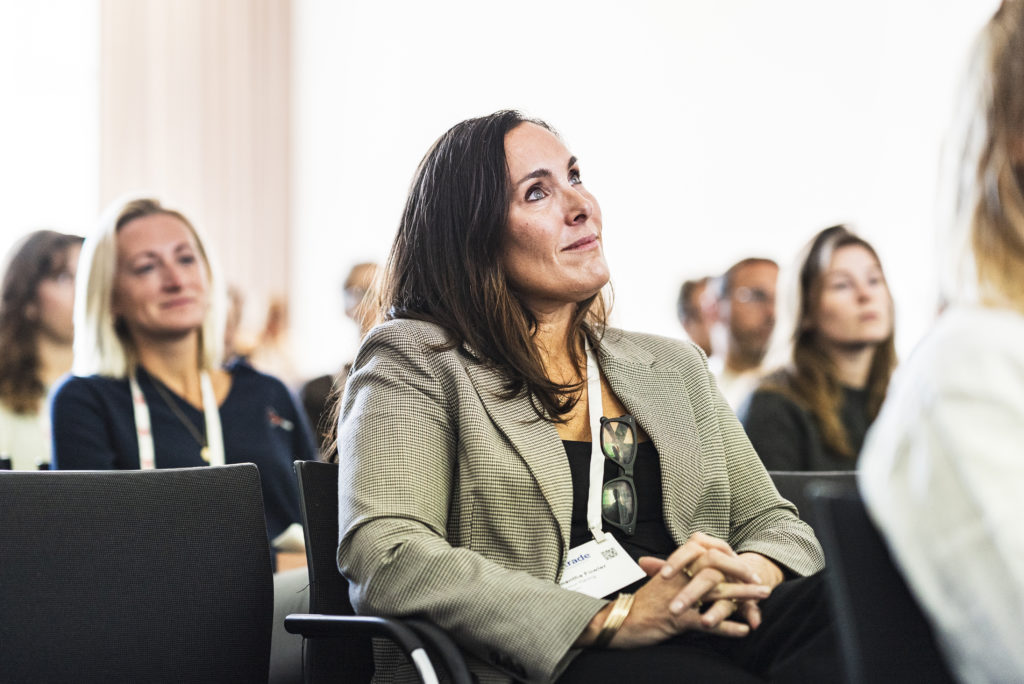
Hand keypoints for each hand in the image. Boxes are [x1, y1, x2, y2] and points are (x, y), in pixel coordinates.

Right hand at [574, 536, 772, 648]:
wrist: (616, 622)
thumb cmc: (637, 607)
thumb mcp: (657, 587)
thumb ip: (675, 578)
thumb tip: (690, 575)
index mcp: (674, 570)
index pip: (705, 555)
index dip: (727, 560)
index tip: (744, 567)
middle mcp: (677, 579)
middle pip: (715, 568)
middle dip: (742, 574)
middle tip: (762, 581)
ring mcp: (677, 598)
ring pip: (715, 592)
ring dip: (742, 596)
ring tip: (763, 599)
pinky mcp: (676, 619)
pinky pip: (706, 621)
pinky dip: (726, 627)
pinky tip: (743, 630)